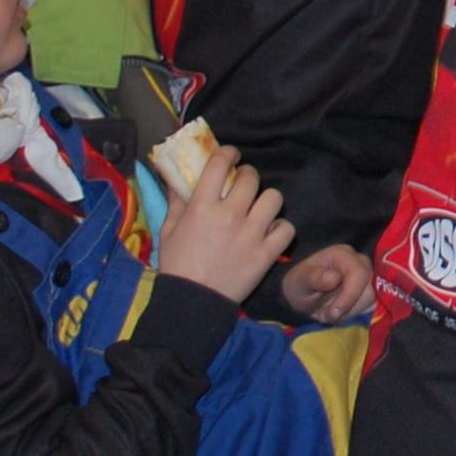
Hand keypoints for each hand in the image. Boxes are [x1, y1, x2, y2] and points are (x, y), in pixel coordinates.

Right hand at [155, 145, 295, 305]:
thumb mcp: (169, 229)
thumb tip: (176, 175)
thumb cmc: (177, 264)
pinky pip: (286, 228)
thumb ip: (177, 200)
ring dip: (266, 200)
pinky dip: (280, 228)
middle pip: (251, 177)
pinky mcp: (266, 253)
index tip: (231, 155)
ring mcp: (251, 234)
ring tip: (258, 208)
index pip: (220, 163)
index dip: (228, 153)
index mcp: (202, 207)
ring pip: (274, 197)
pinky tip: (268, 232)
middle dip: (247, 176)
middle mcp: (229, 215)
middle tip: (243, 185)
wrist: (192, 302)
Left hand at [280, 243, 374, 322]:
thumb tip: (334, 278)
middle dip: (348, 307)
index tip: (333, 313)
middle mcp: (360, 262)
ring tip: (330, 315)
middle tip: (327, 316)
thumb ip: (314, 278)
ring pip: (373, 299)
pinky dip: (356, 314)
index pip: (359, 274)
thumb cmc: (300, 284)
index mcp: (343, 254)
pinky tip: (340, 315)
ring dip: (351, 312)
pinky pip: (372, 306)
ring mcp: (368, 276)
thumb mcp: (299, 281)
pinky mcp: (370, 290)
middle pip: (370, 288)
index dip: (349, 296)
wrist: (303, 295)